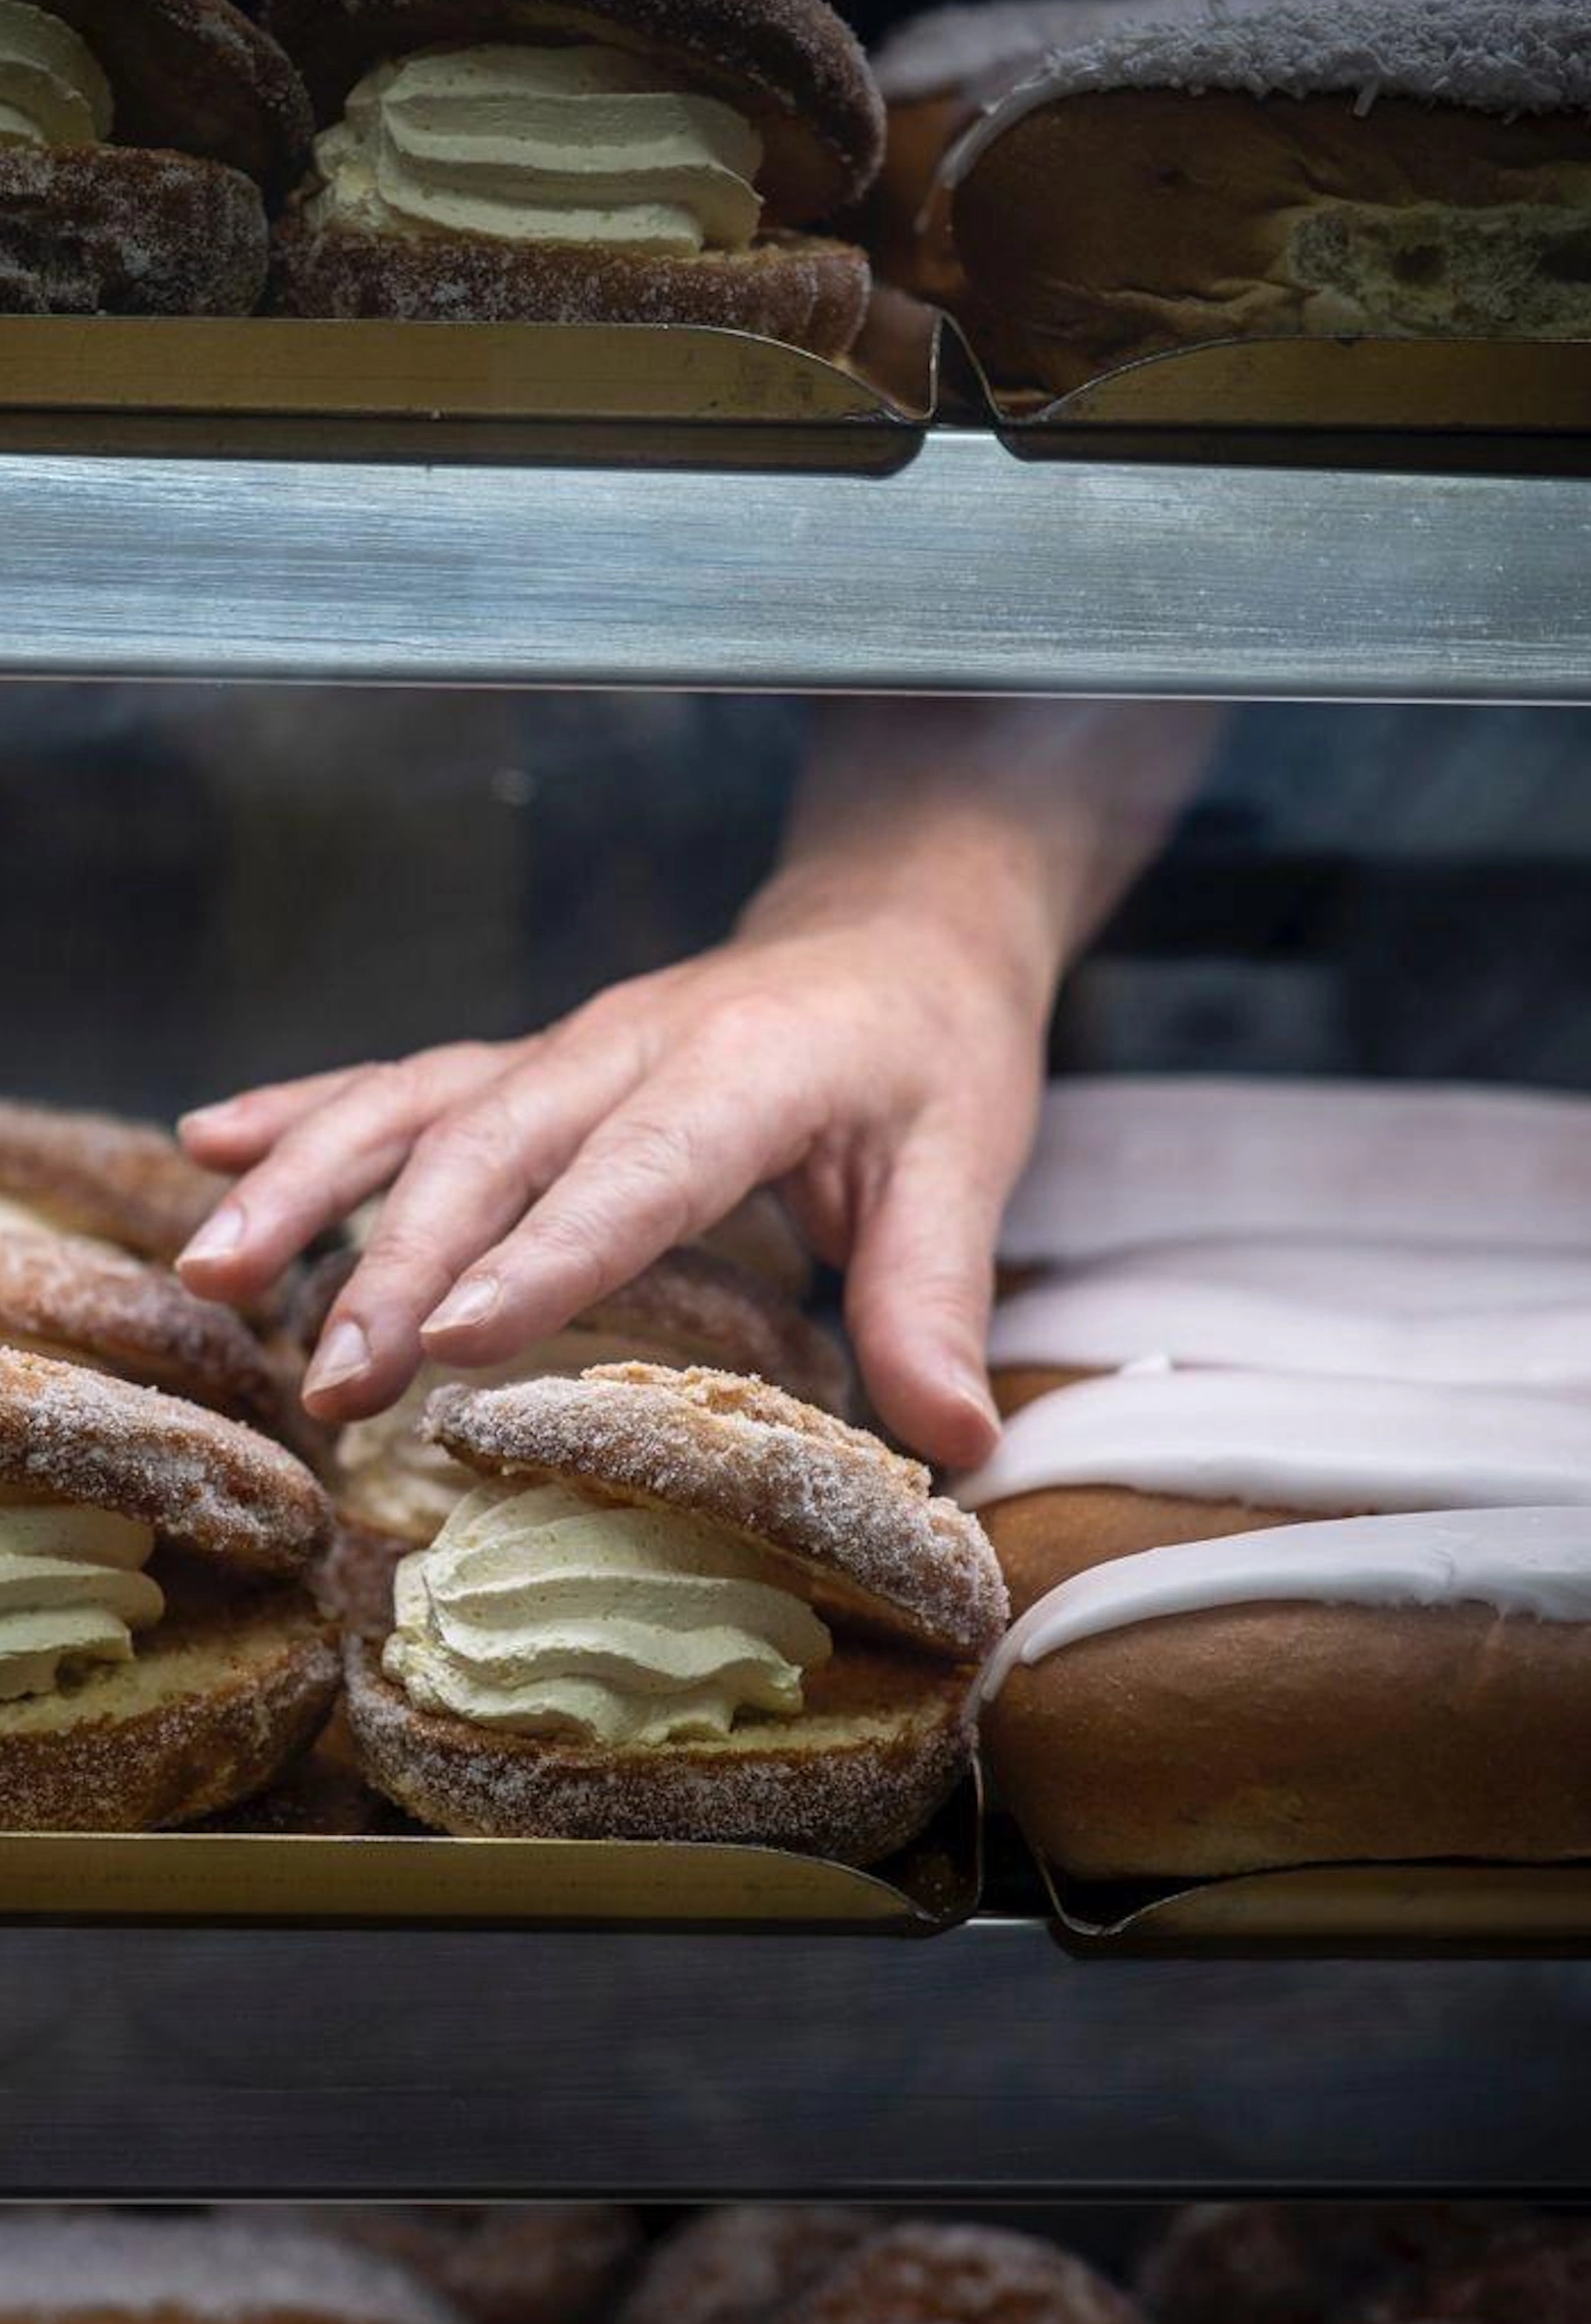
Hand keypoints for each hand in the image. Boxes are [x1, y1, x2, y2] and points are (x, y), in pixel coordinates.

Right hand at [176, 896, 1049, 1469]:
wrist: (893, 926)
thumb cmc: (930, 1050)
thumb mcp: (966, 1159)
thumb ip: (935, 1296)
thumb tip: (958, 1447)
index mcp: (747, 1067)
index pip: (637, 1169)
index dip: (546, 1252)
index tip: (457, 1339)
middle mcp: (631, 1044)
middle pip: (494, 1146)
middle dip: (398, 1261)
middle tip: (333, 1383)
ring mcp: (567, 1045)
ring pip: (418, 1105)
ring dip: (309, 1183)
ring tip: (213, 1272)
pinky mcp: (532, 1060)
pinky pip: (407, 1080)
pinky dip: (308, 1111)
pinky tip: (210, 1142)